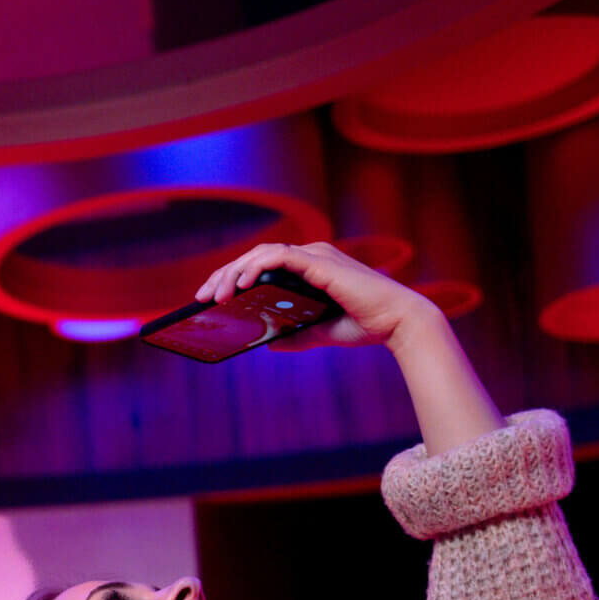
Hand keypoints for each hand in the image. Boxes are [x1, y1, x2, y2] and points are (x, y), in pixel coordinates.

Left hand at [194, 241, 439, 351]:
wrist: (398, 323)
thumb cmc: (365, 324)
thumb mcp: (321, 333)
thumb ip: (296, 335)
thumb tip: (269, 345)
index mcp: (309, 268)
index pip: (261, 265)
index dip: (232, 277)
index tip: (208, 297)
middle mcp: (311, 256)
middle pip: (254, 257)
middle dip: (223, 275)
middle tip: (200, 297)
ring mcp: (316, 256)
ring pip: (261, 254)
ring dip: (233, 272)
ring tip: (214, 296)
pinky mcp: (321, 262)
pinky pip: (279, 256)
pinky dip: (256, 267)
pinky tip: (241, 285)